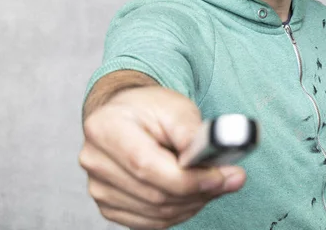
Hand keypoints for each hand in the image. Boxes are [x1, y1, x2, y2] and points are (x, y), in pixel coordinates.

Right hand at [78, 85, 246, 228]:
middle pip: (154, 194)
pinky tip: (193, 194)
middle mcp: (95, 160)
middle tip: (230, 179)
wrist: (128, 116)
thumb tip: (211, 159)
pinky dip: (179, 212)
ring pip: (156, 213)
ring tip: (213, 183)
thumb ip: (192, 133)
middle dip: (199, 192)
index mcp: (105, 128)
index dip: (187, 178)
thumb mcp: (175, 107)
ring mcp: (98, 187)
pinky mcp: (108, 205)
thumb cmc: (150, 109)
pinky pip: (150, 222)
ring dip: (193, 203)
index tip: (220, 176)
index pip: (146, 165)